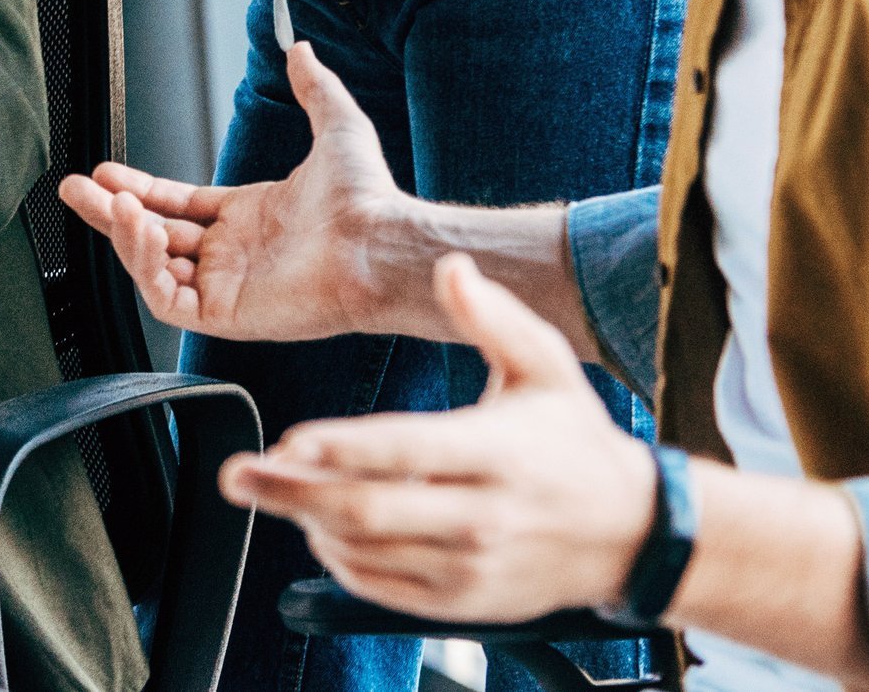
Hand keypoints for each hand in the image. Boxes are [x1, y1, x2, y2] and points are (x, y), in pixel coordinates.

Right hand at [62, 40, 417, 345]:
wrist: (378, 242)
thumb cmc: (367, 197)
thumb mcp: (336, 128)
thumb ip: (313, 88)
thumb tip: (301, 48)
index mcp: (249, 218)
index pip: (178, 205)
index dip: (141, 187)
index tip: (105, 171)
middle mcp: (233, 254)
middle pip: (154, 235)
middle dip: (109, 212)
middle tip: (74, 189)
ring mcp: (228, 287)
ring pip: (154, 268)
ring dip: (125, 234)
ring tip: (107, 201)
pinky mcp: (226, 315)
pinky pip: (168, 298)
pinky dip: (146, 266)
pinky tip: (141, 228)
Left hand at [217, 254, 656, 624]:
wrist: (630, 532)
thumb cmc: (575, 439)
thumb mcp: (546, 364)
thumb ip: (491, 315)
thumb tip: (448, 265)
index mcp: (497, 454)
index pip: (407, 450)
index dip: (343, 447)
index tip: (289, 439)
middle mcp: (482, 517)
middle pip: (369, 512)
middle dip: (292, 493)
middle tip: (237, 474)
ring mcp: (471, 568)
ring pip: (368, 552)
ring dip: (309, 522)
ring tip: (271, 488)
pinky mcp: (464, 604)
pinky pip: (383, 588)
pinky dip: (340, 559)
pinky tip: (319, 525)